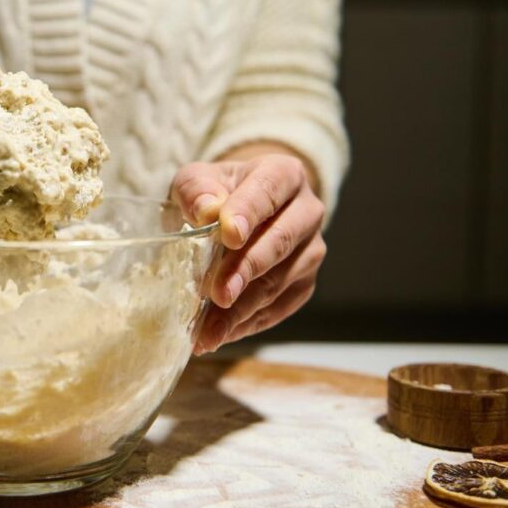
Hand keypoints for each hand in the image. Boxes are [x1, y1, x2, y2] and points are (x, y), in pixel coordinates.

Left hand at [170, 152, 326, 352]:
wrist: (236, 213)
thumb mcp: (197, 180)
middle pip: (281, 241)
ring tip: (208, 329)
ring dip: (243, 308)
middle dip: (246, 270)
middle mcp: (307, 211)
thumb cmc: (215, 194)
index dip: (249, 213)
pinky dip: (249, 323)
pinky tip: (221, 334)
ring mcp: (310, 250)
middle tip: (217, 294)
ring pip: (281, 281)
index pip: (268, 191)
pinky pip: (281, 306)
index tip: (228, 236)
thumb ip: (197, 190)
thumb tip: (207, 211)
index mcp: (284, 174)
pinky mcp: (305, 282)